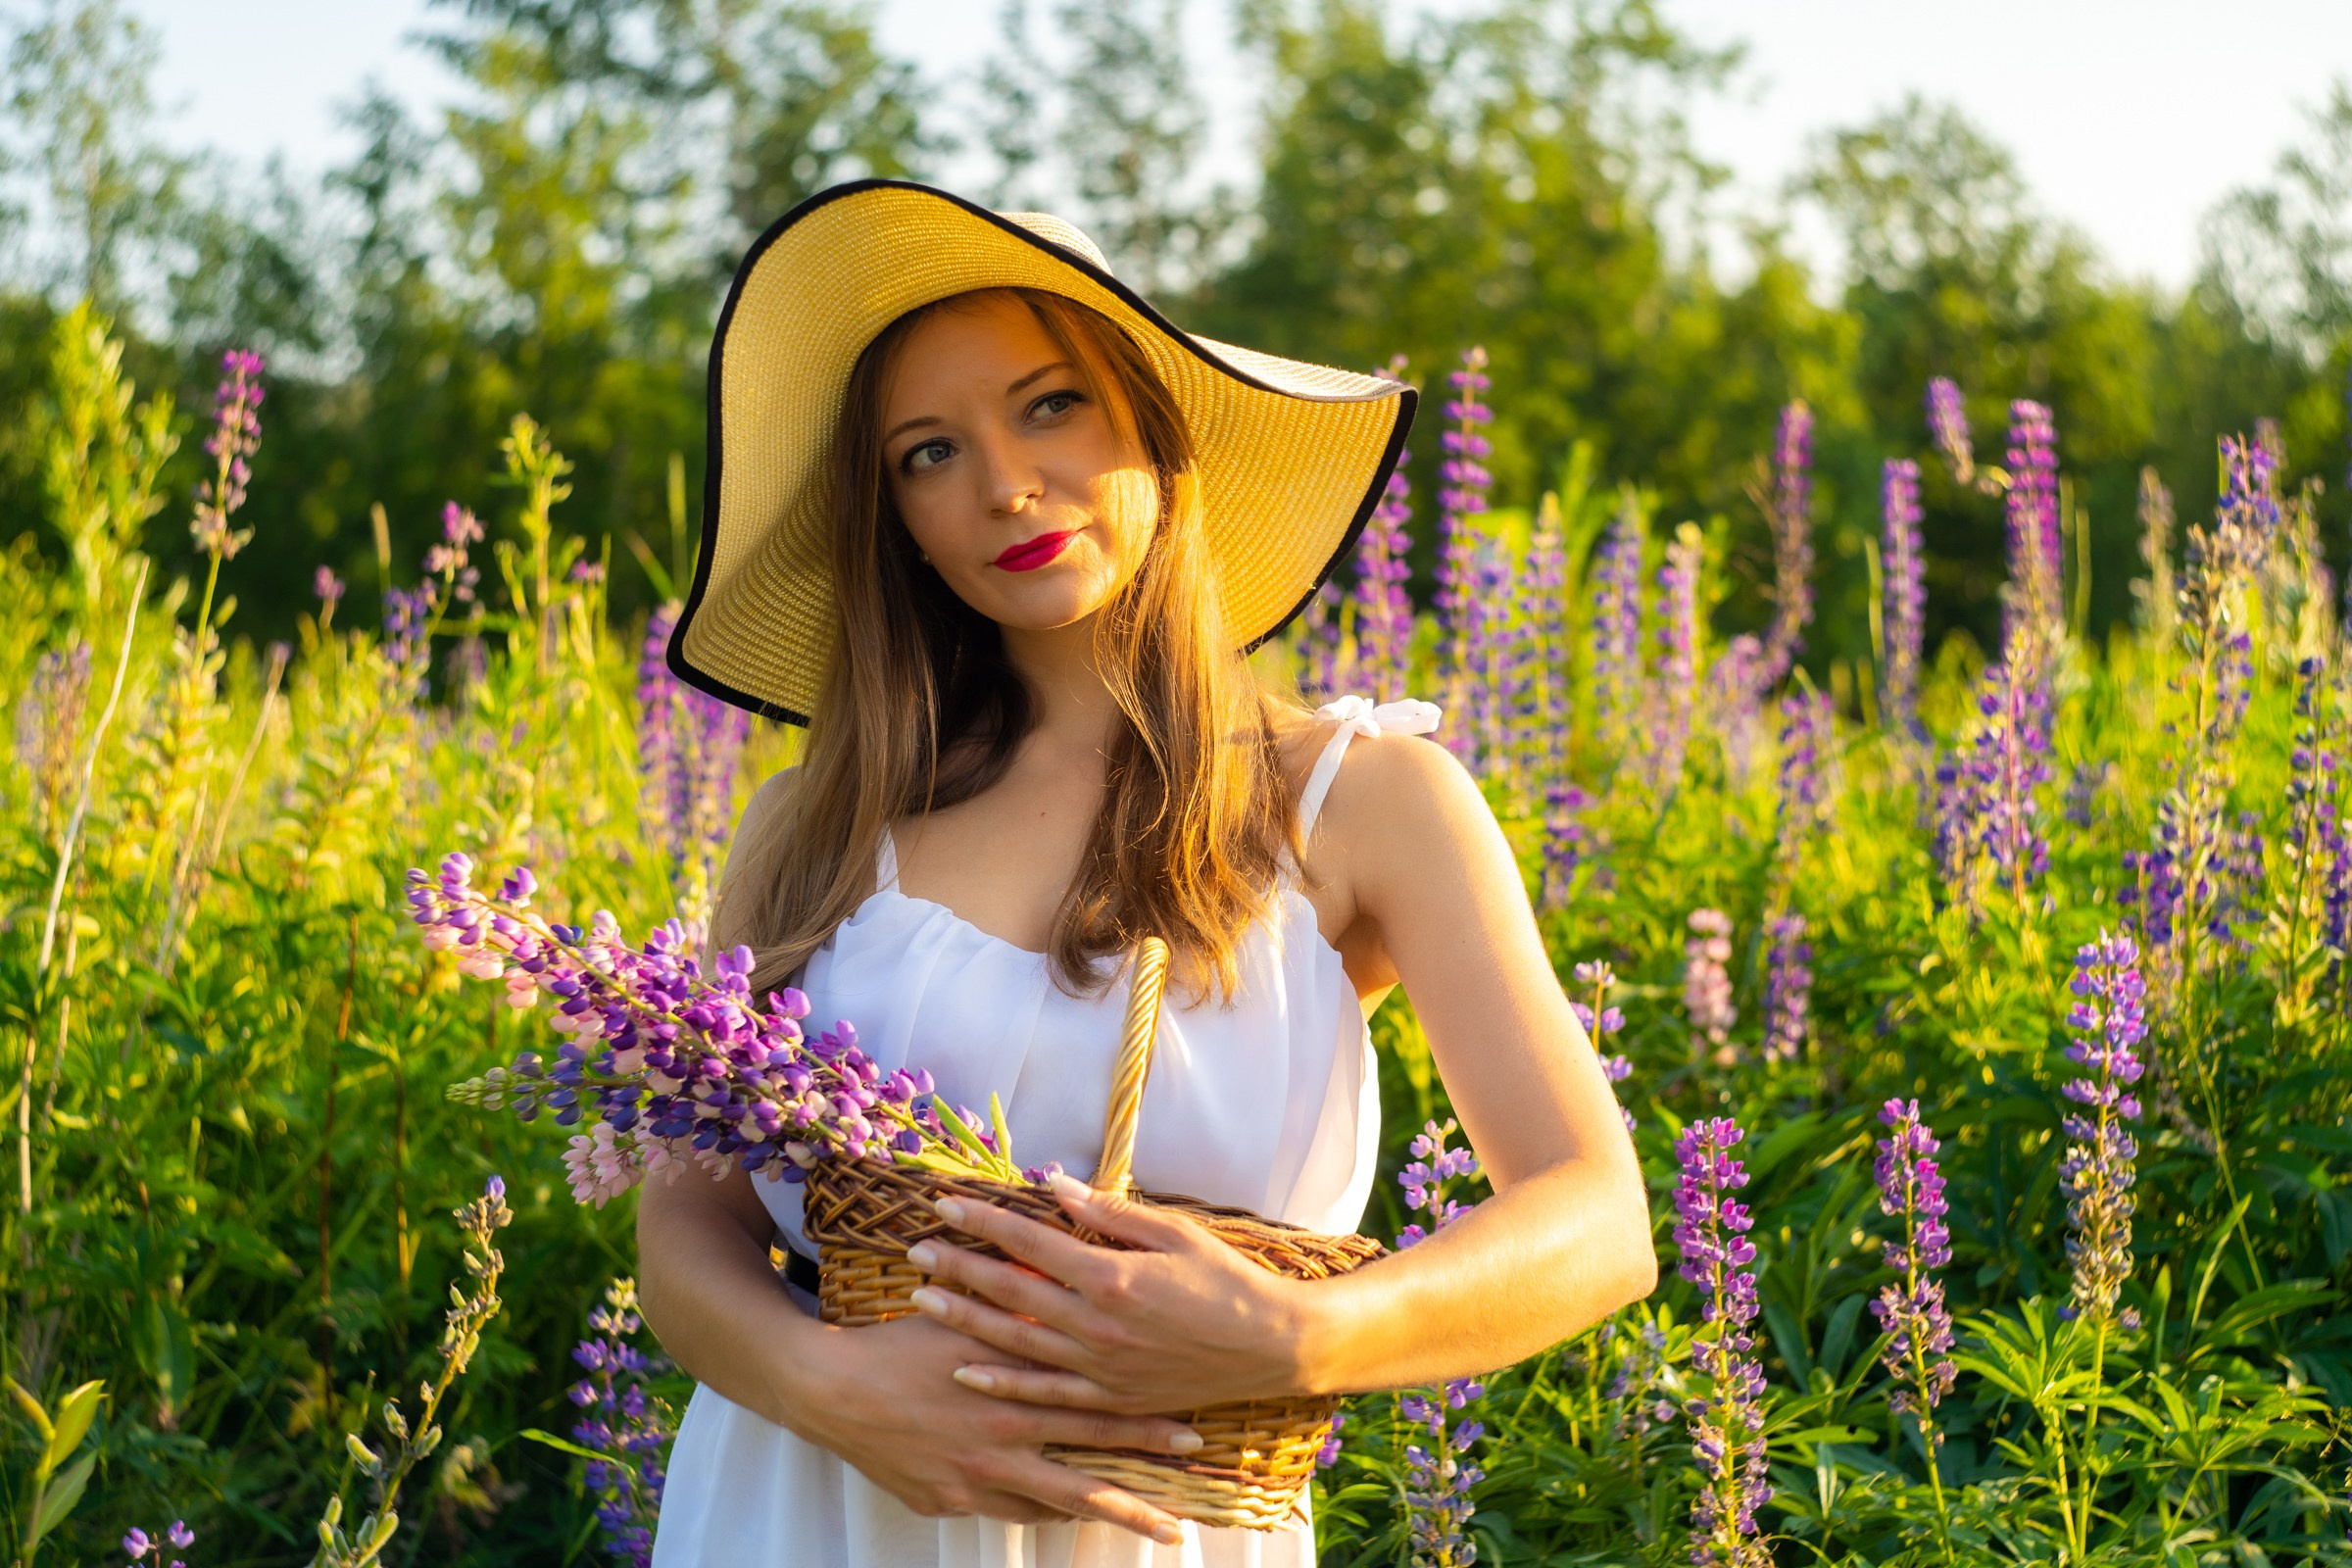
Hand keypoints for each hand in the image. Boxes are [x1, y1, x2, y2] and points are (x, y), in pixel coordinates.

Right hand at [793, 1308, 1202, 1543]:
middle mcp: (1001, 1449)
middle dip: (1137, 1500)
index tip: (1193, 1437)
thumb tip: (1064, 1276)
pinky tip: (1062, 1515)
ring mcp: (974, 1484)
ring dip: (1094, 1516)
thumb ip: (1020, 1304)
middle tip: (1182, 1523)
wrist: (829, 1391)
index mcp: (1015, 1397)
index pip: (1096, 1417)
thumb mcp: (967, 1316)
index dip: (1146, 1428)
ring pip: (1049, 1509)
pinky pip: (1006, 1517)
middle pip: (1084, 1481)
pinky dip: (1039, 1515)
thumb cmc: (901, 1343)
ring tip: (1138, 1526)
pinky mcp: (947, 1503)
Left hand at [905, 1173, 1318, 1414]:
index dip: (982, 1221)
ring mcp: (1099, 1366)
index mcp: (1110, 1276)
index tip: (945, 1205)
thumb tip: (1055, 1186)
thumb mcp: (1174, 1232)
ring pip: (1014, 1341)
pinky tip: (965, 1368)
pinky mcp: (1109, 1397)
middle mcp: (1096, 1324)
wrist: (1270, 1348)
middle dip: (958, 1266)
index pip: (1029, 1241)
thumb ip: (1110, 1212)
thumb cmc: (1226, 1280)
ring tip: (922, 1298)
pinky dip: (1001, 1380)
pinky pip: (1043, 1392)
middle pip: (1009, 1290)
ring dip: (964, 1317)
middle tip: (915, 1249)